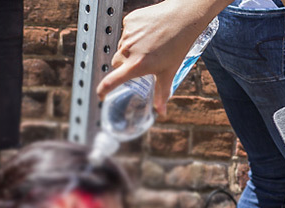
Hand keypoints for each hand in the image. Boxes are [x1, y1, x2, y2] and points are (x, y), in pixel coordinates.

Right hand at [97, 0, 213, 113]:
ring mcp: (128, 34)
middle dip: (124, 65)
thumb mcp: (168, 72)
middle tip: (140, 62)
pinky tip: (147, 32)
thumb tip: (161, 112)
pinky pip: (126, 31)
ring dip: (130, 48)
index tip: (101, 95)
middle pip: (117, 62)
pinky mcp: (129, 21)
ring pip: (122, 46)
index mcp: (136, 65)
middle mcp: (128, 50)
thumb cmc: (177, 45)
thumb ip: (162, 93)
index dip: (103, 90)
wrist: (183, 18)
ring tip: (147, 45)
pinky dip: (133, 34)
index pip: (111, 81)